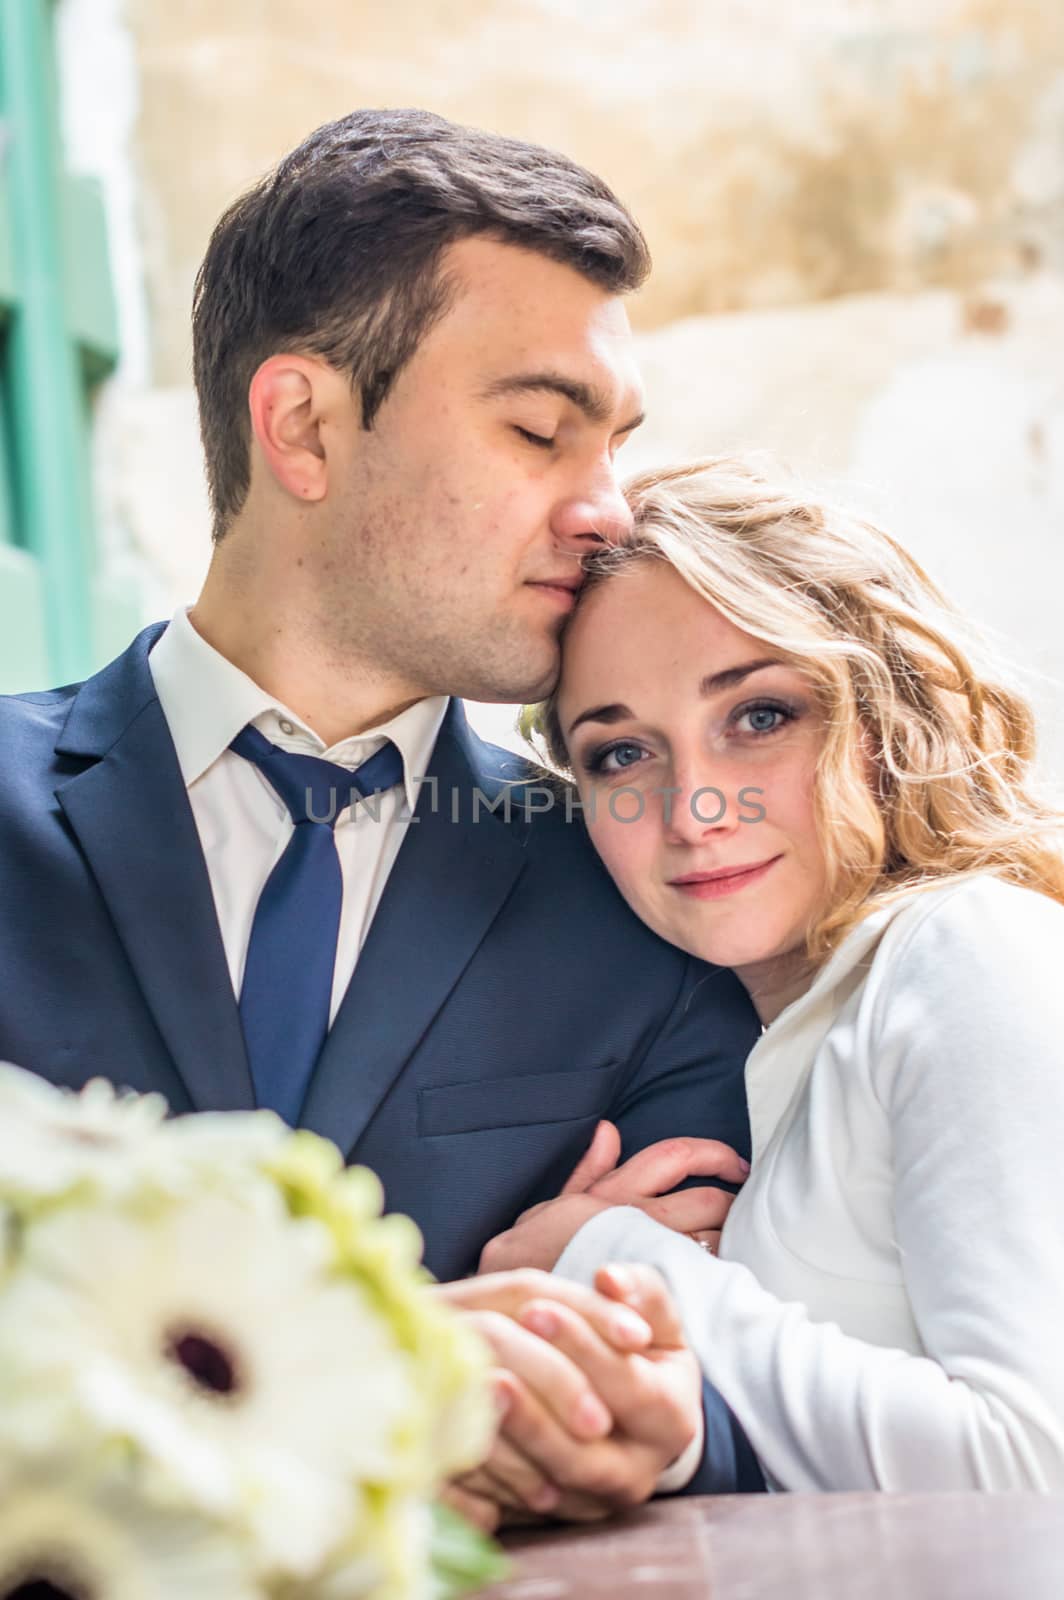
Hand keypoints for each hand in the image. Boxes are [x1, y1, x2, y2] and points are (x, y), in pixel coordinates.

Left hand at [450, 1262, 702, 1522]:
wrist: (634, 1418)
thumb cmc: (644, 1354)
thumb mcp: (657, 1319)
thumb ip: (639, 1290)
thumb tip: (609, 1279)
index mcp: (672, 1420)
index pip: (627, 1385)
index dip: (581, 1345)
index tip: (534, 1308)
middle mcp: (636, 1475)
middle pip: (584, 1452)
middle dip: (535, 1406)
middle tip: (487, 1350)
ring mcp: (592, 1504)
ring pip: (545, 1485)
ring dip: (504, 1439)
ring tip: (468, 1387)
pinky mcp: (552, 1519)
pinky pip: (512, 1504)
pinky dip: (484, 1469)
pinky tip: (453, 1426)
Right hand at [478, 1122, 748, 1274]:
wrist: (517, 1299)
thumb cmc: (531, 1253)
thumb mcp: (554, 1203)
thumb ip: (587, 1169)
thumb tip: (609, 1130)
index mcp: (618, 1191)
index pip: (677, 1156)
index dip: (714, 1154)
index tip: (735, 1164)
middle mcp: (638, 1219)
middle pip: (708, 1201)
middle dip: (733, 1203)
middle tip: (742, 1209)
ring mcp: (647, 1258)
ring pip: (709, 1242)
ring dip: (727, 1241)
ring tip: (733, 1243)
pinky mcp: (650, 1292)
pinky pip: (697, 1280)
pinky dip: (712, 1276)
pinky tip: (717, 1279)